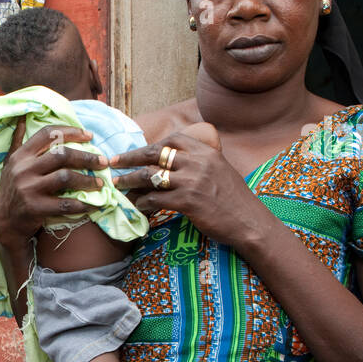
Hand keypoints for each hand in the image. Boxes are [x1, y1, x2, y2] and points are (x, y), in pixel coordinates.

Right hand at [0, 116, 99, 249]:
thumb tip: (22, 119)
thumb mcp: (10, 164)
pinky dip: (82, 205)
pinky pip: (65, 204)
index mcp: (20, 155)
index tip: (89, 136)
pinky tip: (94, 204)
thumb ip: (18, 142)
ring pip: (65, 177)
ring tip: (100, 183)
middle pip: (61, 154)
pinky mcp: (35, 208)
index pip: (48, 134)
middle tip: (103, 162)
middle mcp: (23, 169)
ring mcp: (28, 188)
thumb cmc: (12, 191)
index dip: (71, 132)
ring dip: (87, 180)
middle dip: (87, 157)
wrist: (4, 223)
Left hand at [109, 125, 272, 248]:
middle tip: (113, 162)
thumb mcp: (219, 170)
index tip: (135, 152)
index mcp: (206, 151)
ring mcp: (193, 181)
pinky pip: (156, 199)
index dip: (150, 145)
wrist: (249, 221)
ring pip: (151, 176)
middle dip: (130, 157)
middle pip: (155, 154)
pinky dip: (143, 202)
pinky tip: (139, 206)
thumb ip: (198, 162)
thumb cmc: (232, 199)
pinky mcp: (188, 201)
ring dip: (131, 180)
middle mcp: (198, 162)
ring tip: (119, 185)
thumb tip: (170, 161)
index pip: (172, 139)